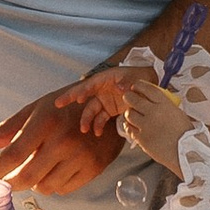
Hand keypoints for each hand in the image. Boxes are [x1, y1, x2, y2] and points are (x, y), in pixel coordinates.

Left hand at [0, 81, 122, 197]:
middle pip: (27, 177)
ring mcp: (80, 157)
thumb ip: (7, 129)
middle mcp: (63, 141)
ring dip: (36, 182)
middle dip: (12, 183)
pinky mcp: (93, 169)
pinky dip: (54, 184)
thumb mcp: (36, 110)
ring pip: (45, 187)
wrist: (109, 104)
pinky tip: (56, 169)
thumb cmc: (65, 107)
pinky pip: (64, 189)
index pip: (13, 154)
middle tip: (5, 182)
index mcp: (45, 122)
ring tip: (38, 166)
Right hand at [75, 66, 192, 168]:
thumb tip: (121, 88)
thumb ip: (128, 82)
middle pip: (83, 95)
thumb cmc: (140, 77)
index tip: (74, 98)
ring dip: (87, 119)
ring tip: (85, 129)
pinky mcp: (110, 109)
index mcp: (105, 79)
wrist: (150, 85)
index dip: (80, 90)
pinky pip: (100, 118)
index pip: (89, 84)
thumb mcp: (135, 77)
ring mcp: (105, 100)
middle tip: (58, 104)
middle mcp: (101, 89)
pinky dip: (98, 125)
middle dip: (71, 100)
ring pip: (91, 109)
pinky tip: (97, 132)